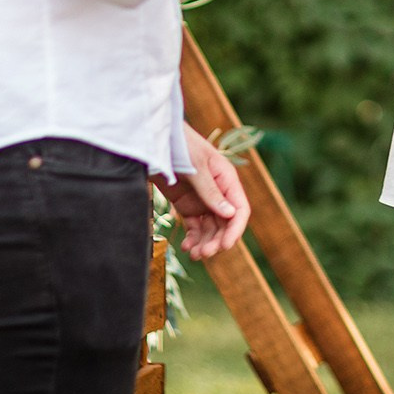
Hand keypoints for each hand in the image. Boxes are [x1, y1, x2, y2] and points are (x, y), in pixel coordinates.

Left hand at [155, 132, 249, 259]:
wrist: (153, 138)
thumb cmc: (179, 145)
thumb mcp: (195, 167)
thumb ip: (210, 191)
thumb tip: (230, 214)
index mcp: (226, 178)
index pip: (239, 209)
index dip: (235, 229)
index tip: (225, 246)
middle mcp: (218, 191)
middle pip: (225, 223)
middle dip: (217, 240)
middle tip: (204, 253)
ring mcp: (202, 199)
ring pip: (210, 228)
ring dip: (205, 243)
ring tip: (194, 254)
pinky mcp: (186, 204)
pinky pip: (194, 226)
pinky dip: (193, 238)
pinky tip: (186, 247)